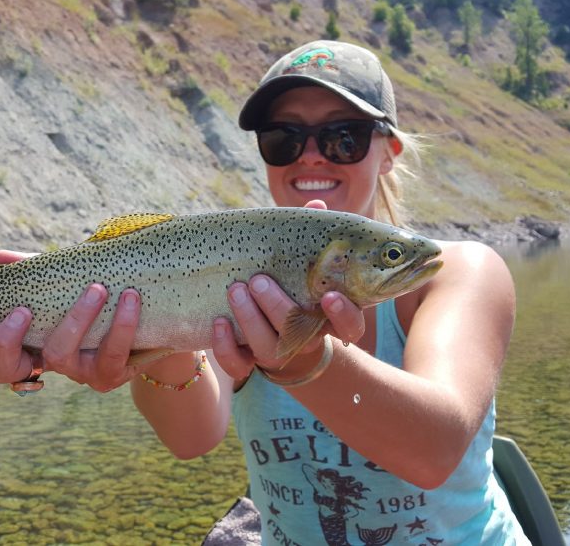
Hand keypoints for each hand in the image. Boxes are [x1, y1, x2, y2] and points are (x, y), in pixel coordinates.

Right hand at [0, 251, 142, 391]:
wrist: (150, 322)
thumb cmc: (96, 299)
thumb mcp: (62, 284)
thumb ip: (30, 273)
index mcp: (29, 344)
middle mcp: (47, 364)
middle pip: (7, 371)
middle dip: (8, 341)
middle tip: (22, 310)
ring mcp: (76, 374)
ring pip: (61, 355)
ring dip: (76, 319)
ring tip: (97, 288)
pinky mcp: (109, 375)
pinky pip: (111, 355)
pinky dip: (121, 325)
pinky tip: (130, 297)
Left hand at [210, 196, 365, 379]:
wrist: (269, 323)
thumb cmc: (291, 279)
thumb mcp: (304, 258)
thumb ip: (312, 235)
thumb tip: (317, 204)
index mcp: (325, 315)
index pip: (350, 327)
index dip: (344, 316)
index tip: (330, 295)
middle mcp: (305, 337)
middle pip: (300, 334)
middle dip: (278, 306)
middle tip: (258, 280)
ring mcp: (276, 352)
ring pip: (269, 349)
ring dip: (250, 319)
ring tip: (236, 289)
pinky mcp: (248, 361)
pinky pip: (238, 365)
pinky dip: (226, 347)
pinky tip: (219, 323)